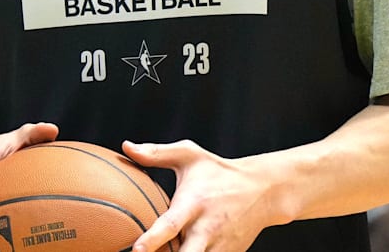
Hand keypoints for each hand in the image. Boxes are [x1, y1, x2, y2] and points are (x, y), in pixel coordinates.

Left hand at [124, 139, 278, 251]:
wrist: (262, 190)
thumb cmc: (218, 171)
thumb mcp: (189, 155)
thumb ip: (156, 153)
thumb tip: (126, 147)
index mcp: (193, 204)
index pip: (171, 225)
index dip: (153, 239)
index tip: (137, 250)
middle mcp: (206, 228)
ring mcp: (219, 245)